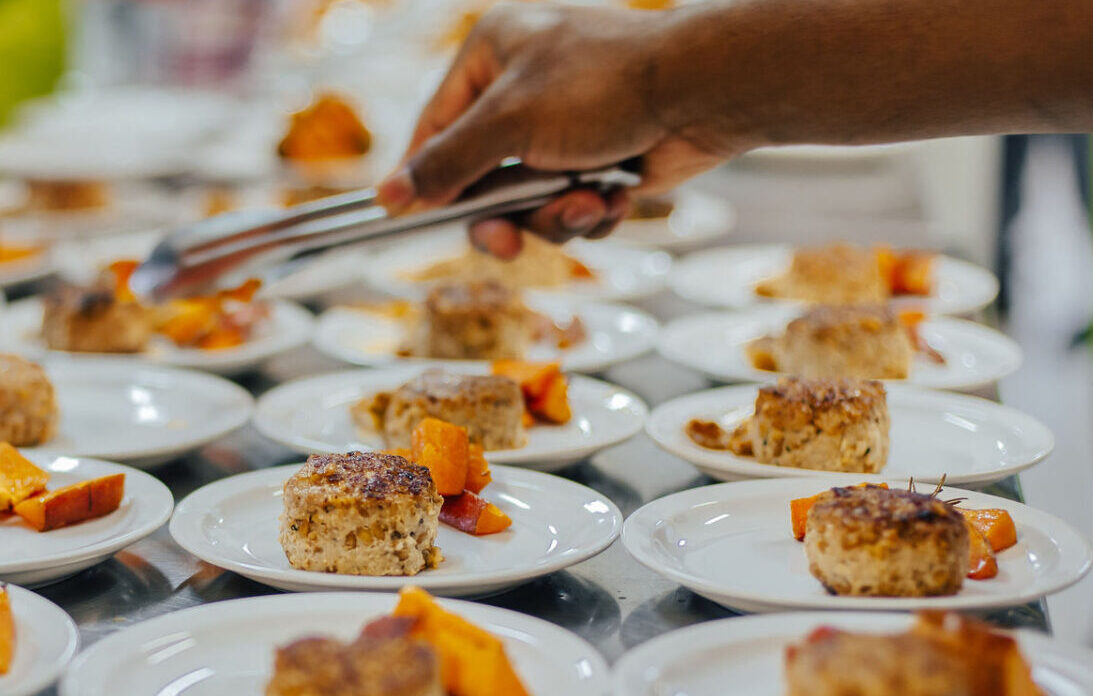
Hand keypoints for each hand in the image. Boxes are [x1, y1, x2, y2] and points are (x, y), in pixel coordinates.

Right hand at [378, 3, 736, 256]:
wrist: (705, 93)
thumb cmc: (604, 86)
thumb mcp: (511, 125)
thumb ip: (447, 164)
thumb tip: (386, 198)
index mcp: (491, 53)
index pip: (434, 128)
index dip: (425, 179)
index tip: (412, 221)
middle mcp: (523, 88)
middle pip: (480, 177)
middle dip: (503, 214)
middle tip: (508, 245)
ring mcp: (564, 126)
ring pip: (528, 201)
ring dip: (554, 215)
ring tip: (586, 203)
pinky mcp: (600, 158)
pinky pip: (570, 204)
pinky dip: (589, 210)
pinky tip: (615, 195)